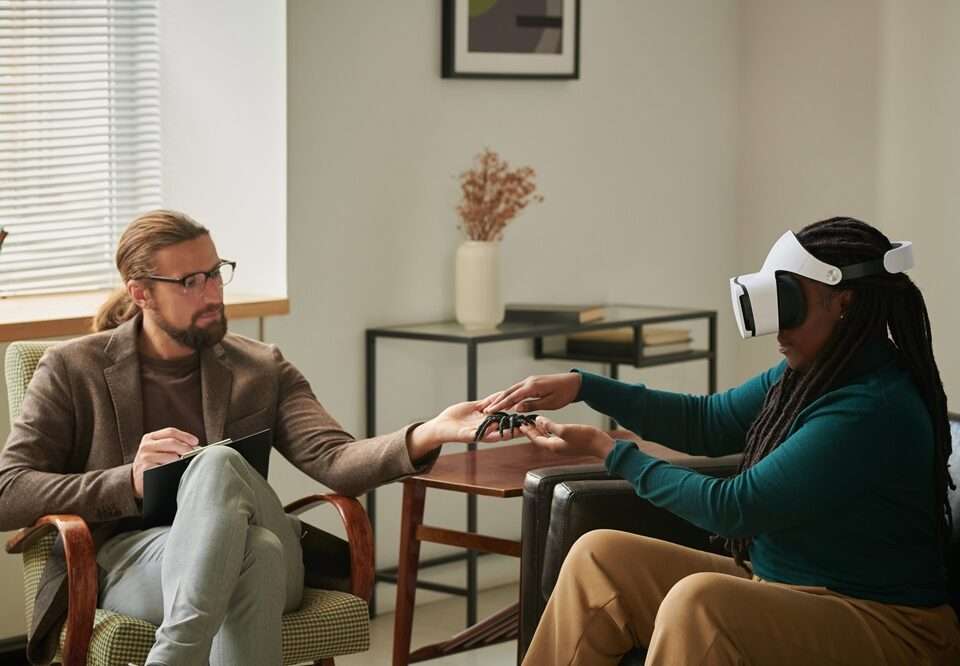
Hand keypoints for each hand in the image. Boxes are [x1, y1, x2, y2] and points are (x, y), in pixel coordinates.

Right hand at [131, 427, 198, 497]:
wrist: (137, 480)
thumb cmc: (154, 463)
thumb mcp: (159, 450)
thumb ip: (173, 445)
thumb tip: (195, 447)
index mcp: (150, 437)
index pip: (171, 432)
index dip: (185, 436)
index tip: (196, 442)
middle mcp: (146, 445)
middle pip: (171, 442)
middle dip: (186, 448)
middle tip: (194, 454)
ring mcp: (144, 457)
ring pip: (171, 456)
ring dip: (181, 460)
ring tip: (186, 463)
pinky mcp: (146, 469)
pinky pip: (165, 468)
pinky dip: (174, 469)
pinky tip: (177, 470)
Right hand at [407, 401, 521, 459]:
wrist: (442, 426)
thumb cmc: (451, 434)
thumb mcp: (464, 435)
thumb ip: (474, 434)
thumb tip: (486, 433)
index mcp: (487, 434)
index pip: (505, 432)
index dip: (515, 430)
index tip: (525, 428)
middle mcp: (488, 425)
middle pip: (506, 421)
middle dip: (517, 418)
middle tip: (530, 415)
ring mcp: (484, 415)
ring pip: (500, 409)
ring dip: (509, 406)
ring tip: (521, 401)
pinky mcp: (478, 407)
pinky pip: (490, 400)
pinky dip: (497, 397)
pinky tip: (505, 393)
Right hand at [479, 372, 581, 413]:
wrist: (574, 383)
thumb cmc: (564, 393)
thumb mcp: (549, 403)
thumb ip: (532, 405)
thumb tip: (516, 408)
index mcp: (532, 386)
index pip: (512, 396)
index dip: (500, 404)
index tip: (491, 410)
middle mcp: (529, 382)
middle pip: (509, 392)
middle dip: (497, 401)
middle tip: (486, 409)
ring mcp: (530, 381)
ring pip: (512, 390)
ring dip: (502, 397)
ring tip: (493, 405)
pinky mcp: (532, 382)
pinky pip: (517, 389)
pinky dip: (510, 395)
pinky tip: (506, 401)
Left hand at [519, 416, 613, 458]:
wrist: (601, 445)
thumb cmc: (585, 438)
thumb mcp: (565, 430)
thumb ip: (550, 426)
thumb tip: (538, 421)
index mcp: (553, 446)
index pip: (535, 438)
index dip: (527, 431)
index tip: (520, 425)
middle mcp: (556, 448)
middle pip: (539, 439)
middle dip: (531, 431)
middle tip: (524, 423)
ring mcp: (563, 446)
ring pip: (546, 438)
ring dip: (540, 430)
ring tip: (534, 423)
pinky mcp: (569, 443)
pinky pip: (554, 437)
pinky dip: (549, 430)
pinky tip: (550, 425)